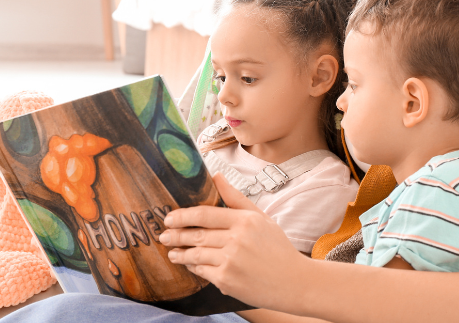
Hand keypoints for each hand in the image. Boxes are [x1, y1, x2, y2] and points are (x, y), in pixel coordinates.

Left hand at [160, 173, 308, 309]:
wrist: (294, 282)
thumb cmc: (277, 248)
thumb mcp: (260, 218)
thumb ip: (235, 198)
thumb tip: (215, 175)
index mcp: (245, 220)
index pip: (205, 214)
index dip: (183, 216)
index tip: (170, 217)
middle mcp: (237, 239)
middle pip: (196, 234)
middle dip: (176, 235)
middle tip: (163, 235)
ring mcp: (231, 261)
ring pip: (196, 254)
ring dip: (180, 253)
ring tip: (172, 252)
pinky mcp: (227, 280)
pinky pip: (202, 271)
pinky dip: (194, 268)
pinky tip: (190, 265)